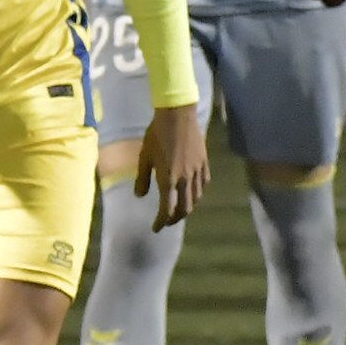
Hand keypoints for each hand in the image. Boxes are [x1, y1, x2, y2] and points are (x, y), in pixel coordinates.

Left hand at [135, 101, 209, 228]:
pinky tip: (192, 191)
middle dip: (175, 218)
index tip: (156, 228)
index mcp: (168, 179)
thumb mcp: (144, 157)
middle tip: (167, 221)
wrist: (177, 116)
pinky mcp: (204, 163)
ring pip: (196, 198)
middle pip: (184, 208)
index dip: (161, 222)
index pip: (166, 209)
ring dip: (187, 207)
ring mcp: (197, 172)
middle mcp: (185, 180)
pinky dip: (197, 192)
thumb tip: (140, 196)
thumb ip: (143, 179)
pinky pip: (203, 184)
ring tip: (179, 208)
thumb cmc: (156, 135)